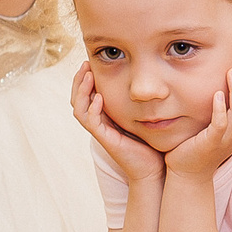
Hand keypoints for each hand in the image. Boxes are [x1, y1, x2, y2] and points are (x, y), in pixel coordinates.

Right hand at [73, 63, 165, 181]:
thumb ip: (140, 101)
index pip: (86, 94)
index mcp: (105, 116)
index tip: (90, 62)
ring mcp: (101, 132)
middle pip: (77, 99)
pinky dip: (92, 109)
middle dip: (79, 81)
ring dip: (82, 91)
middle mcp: (99, 123)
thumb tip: (148, 81)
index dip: (85, 79)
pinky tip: (99, 97)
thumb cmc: (151, 144)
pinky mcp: (106, 140)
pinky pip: (91, 122)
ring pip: (79, 109)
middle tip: (84, 64)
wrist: (153, 169)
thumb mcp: (144, 116)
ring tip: (87, 75)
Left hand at [165, 56, 231, 176]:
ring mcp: (228, 140)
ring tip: (231, 72)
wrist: (188, 171)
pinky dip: (220, 109)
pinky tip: (217, 94)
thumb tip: (223, 80)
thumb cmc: (200, 144)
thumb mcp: (218, 123)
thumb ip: (225, 106)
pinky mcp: (212, 144)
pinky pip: (221, 125)